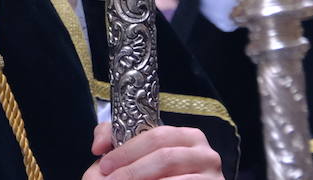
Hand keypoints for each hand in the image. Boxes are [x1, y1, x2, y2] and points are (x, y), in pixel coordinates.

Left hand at [81, 123, 222, 179]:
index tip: (104, 166)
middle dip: (132, 171)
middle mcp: (206, 154)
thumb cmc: (156, 174)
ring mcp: (214, 177)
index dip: (127, 151)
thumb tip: (98, 146)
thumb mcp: (138, 153)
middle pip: (164, 158)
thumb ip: (114, 138)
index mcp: (188, 136)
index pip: (155, 136)